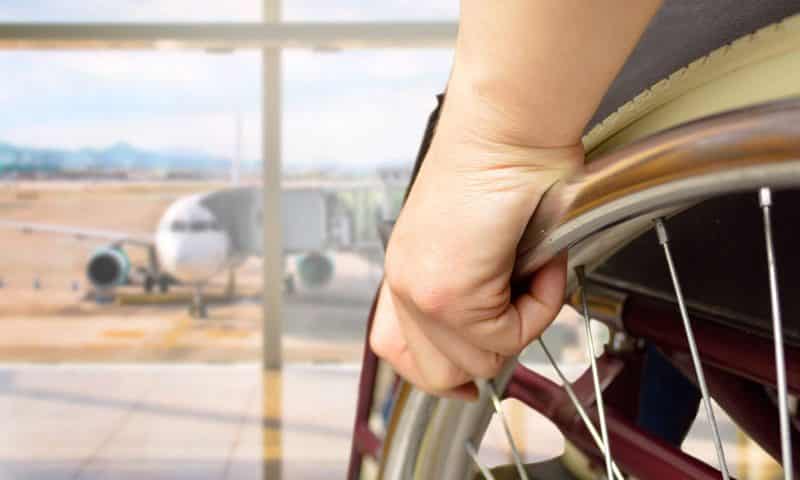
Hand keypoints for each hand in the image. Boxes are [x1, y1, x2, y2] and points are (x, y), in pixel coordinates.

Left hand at [370, 103, 580, 398]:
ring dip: (523, 321)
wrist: (507, 127)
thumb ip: (474, 286)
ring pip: (479, 362)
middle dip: (489, 353)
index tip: (464, 385)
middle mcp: (404, 283)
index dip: (433, 372)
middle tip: (522, 306)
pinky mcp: (448, 294)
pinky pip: (509, 337)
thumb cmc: (504, 165)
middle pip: (436, 373)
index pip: (394, 347)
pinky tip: (541, 260)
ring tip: (535, 268)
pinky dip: (540, 305)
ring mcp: (421, 292)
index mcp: (407, 270)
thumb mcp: (476, 239)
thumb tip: (500, 329)